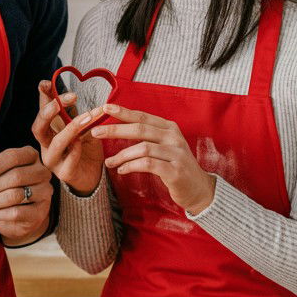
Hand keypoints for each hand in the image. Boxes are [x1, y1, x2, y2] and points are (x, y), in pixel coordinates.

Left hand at [0, 145, 52, 243]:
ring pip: (15, 195)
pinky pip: (17, 212)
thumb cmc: (9, 189)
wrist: (23, 215)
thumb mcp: (1, 175)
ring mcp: (44, 192)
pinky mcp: (41, 212)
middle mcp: (42, 172)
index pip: (13, 157)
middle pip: (15, 177)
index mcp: (31, 156)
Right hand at [32, 81, 105, 196]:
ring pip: (56, 143)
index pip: (41, 112)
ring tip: (87, 117)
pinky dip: (76, 150)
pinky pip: (68, 161)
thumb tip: (67, 90)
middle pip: (38, 128)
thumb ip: (71, 111)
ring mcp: (54, 161)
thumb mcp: (80, 125)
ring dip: (71, 128)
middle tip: (61, 101)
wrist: (94, 173)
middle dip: (47, 113)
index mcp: (48, 133)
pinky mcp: (65, 174)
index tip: (45, 83)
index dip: (42, 98)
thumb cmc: (85, 148)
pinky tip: (84, 143)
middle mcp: (46, 146)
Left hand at [93, 103, 215, 214]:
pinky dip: (131, 166)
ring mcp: (176, 154)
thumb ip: (148, 137)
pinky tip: (122, 170)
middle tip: (96, 132)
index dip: (124, 112)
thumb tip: (121, 128)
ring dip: (121, 155)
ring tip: (109, 162)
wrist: (199, 189)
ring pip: (142, 148)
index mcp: (170, 128)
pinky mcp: (175, 171)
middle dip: (115, 130)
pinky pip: (148, 164)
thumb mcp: (165, 147)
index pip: (143, 116)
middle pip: (140, 129)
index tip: (105, 107)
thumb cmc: (176, 167)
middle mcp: (174, 138)